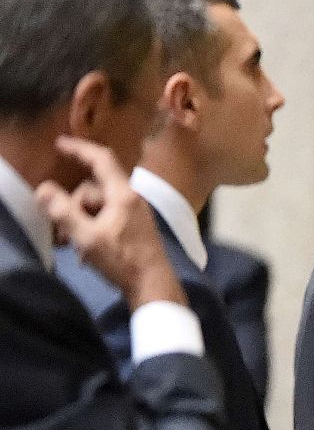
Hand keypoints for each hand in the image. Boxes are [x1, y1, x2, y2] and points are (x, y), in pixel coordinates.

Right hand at [35, 136, 183, 308]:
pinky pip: (107, 219)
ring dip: (81, 222)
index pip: (101, 159)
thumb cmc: (123, 261)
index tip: (60, 144)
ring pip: (98, 206)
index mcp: (123, 195)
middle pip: (93, 188)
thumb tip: (44, 189)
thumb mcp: (88, 237)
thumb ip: (64, 212)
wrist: (154, 286)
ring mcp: (135, 213)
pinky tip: (88, 252)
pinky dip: (93, 230)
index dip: (80, 148)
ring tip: (75, 246)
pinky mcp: (135, 227)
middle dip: (73, 206)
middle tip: (63, 232)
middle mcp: (132, 199)